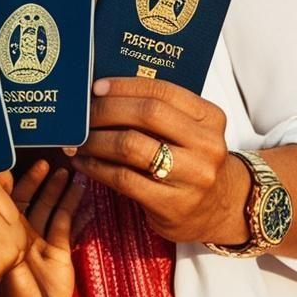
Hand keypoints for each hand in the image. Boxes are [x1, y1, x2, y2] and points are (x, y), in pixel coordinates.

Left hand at [3, 162, 84, 296]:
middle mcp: (26, 234)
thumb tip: (8, 230)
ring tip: (72, 176)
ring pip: (54, 211)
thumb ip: (12, 249)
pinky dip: (78, 214)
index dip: (17, 183)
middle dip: (42, 183)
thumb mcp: (10, 270)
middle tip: (53, 164)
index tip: (23, 166)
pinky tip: (86, 200)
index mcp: (8, 234)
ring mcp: (45, 242)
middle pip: (34, 201)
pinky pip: (69, 227)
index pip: (10, 201)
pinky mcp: (62, 253)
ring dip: (62, 194)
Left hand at [70, 78, 249, 244]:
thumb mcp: (188, 131)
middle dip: (105, 111)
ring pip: (130, 146)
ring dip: (95, 140)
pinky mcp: (173, 204)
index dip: (124, 86)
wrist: (220, 209)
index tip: (96, 88)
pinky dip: (95, 167)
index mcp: (210, 117)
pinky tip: (83, 162)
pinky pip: (122, 179)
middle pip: (146, 114)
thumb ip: (158, 112)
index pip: (162, 91)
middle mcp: (207, 145)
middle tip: (81, 116)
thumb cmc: (192, 161)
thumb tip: (101, 94)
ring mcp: (193, 176)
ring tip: (77, 140)